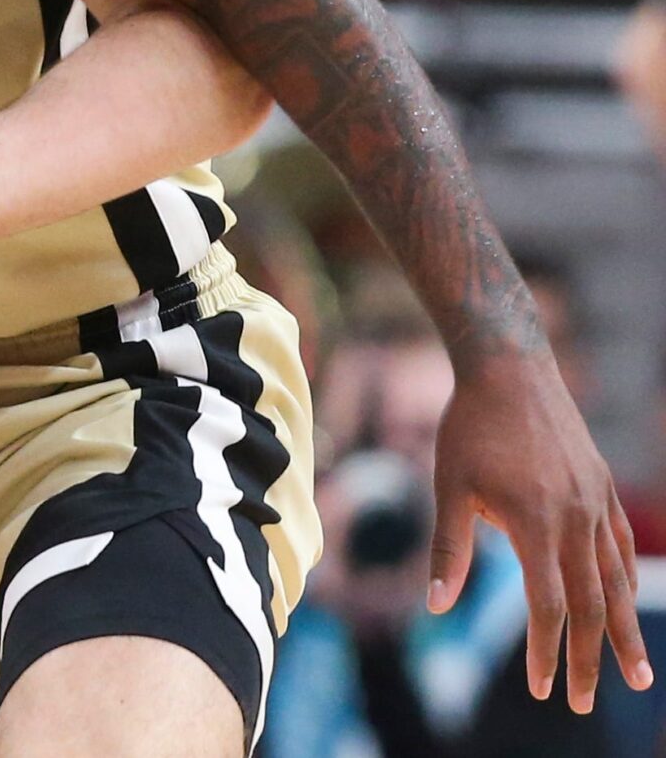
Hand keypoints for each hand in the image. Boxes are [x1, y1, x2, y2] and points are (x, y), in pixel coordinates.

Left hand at [429, 347, 650, 711]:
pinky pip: (621, 546)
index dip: (547, 651)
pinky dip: (626, 580)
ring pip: (617, 581)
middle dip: (591, 659)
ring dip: (623, 632)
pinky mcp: (604, 489)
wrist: (509, 370)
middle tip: (584, 702)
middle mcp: (577, 520)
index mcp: (536, 524)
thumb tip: (436, 606)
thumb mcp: (449, 486)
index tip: (543, 689)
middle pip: (592, 606)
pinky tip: (625, 603)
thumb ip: (449, 548)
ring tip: (636, 676)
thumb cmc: (469, 429)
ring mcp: (597, 504)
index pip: (549, 605)